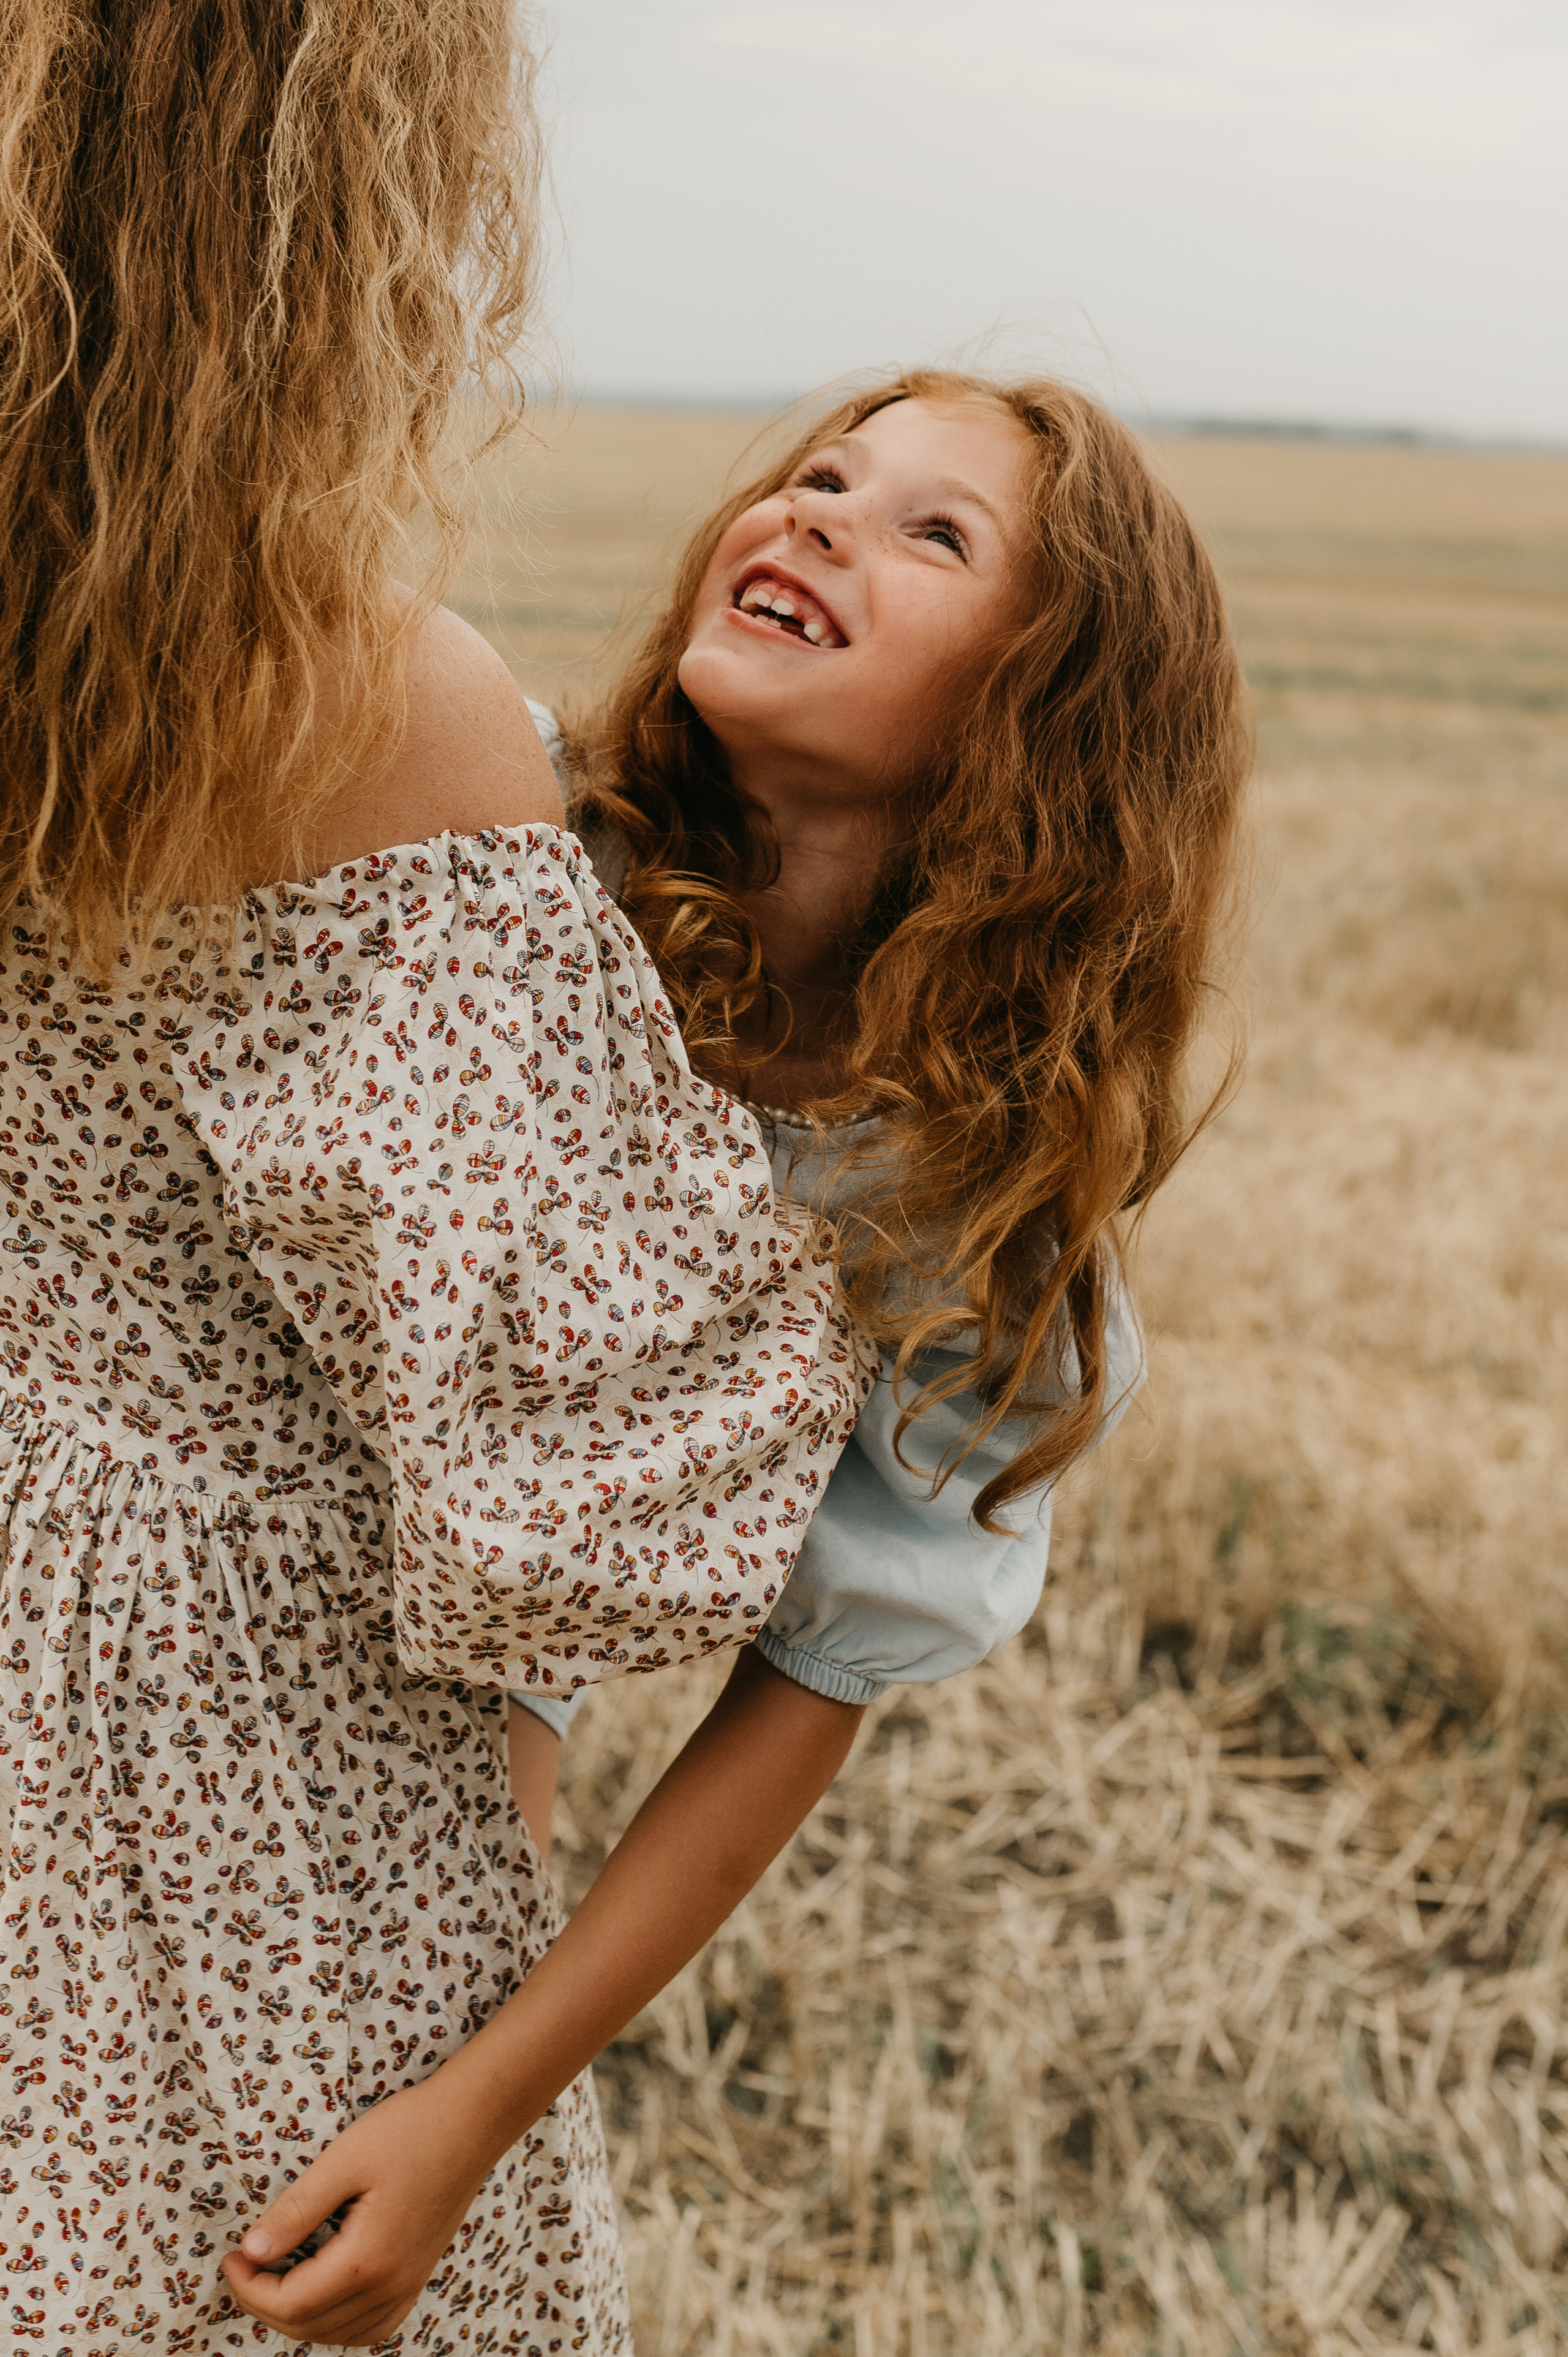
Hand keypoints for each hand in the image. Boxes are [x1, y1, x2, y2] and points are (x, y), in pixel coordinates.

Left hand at [220, 2071, 504, 2348]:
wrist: (475, 2119)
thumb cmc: (411, 2129)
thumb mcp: (344, 2160)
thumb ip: (296, 2210)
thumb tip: (251, 2251)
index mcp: (366, 2260)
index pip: (290, 2304)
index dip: (248, 2288)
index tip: (230, 2256)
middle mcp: (390, 2285)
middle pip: (309, 2326)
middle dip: (264, 2303)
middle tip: (242, 2264)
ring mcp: (409, 2283)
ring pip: (340, 2333)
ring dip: (298, 2317)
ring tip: (274, 2279)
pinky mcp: (419, 2273)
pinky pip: (374, 2326)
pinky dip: (339, 2324)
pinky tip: (325, 2296)